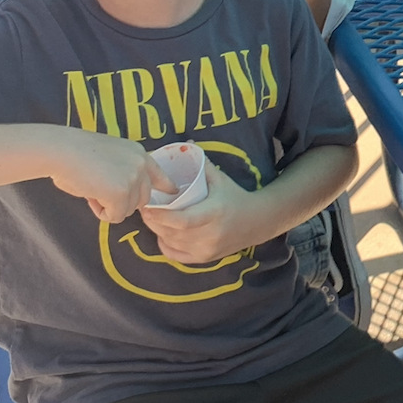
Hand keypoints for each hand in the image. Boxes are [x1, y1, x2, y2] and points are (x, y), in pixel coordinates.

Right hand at [47, 128, 177, 221]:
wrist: (61, 150)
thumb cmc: (75, 153)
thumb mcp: (109, 156)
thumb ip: (122, 171)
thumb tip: (122, 195)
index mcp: (139, 153)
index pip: (160, 174)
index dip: (166, 186)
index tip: (173, 192)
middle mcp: (141, 165)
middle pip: (143, 199)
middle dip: (123, 202)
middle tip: (99, 192)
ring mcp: (133, 179)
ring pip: (128, 210)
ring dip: (110, 207)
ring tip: (92, 190)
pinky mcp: (121, 194)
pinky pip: (115, 216)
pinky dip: (102, 213)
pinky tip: (90, 196)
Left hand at [138, 162, 266, 264]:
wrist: (257, 221)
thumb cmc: (236, 196)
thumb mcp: (220, 179)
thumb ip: (202, 164)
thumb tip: (187, 143)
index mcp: (215, 212)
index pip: (182, 220)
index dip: (161, 216)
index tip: (147, 206)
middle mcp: (210, 234)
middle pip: (173, 232)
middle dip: (154, 221)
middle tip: (144, 208)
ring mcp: (207, 249)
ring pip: (172, 243)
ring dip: (158, 231)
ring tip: (152, 218)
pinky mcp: (204, 258)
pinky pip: (176, 255)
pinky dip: (165, 244)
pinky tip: (164, 233)